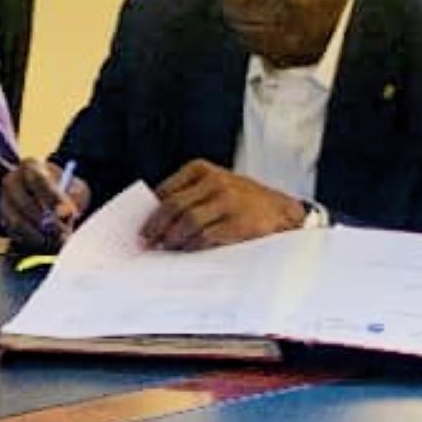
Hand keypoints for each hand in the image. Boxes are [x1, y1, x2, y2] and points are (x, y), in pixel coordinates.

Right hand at [1, 158, 88, 249]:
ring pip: (17, 221)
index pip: (37, 180)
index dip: (52, 197)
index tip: (68, 212)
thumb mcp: (76, 186)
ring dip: (39, 234)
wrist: (52, 196)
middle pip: (23, 203)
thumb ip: (74, 195)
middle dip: (45, 221)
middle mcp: (12, 180)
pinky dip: (32, 241)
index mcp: (30, 166)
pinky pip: (15, 234)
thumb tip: (66, 211)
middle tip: (63, 232)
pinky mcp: (3, 218)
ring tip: (57, 240)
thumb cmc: (65, 189)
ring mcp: (4, 200)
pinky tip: (48, 242)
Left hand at [142, 161, 307, 250]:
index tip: (141, 228)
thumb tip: (155, 220)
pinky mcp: (239, 222)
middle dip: (157, 227)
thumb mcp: (214, 186)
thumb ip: (188, 196)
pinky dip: (193, 246)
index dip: (151, 213)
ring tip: (166, 249)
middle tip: (148, 242)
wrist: (280, 211)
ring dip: (173, 239)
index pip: (166, 191)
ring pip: (188, 222)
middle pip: (174, 206)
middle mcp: (215, 181)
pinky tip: (187, 251)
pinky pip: (206, 237)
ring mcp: (228, 201)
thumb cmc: (241, 201)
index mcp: (202, 169)